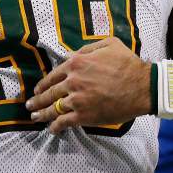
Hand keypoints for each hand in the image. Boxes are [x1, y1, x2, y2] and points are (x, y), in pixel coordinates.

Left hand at [25, 37, 151, 133]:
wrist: (142, 87)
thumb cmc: (128, 64)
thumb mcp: (108, 44)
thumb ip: (88, 48)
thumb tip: (74, 55)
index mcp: (76, 63)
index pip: (53, 75)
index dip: (43, 84)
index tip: (38, 90)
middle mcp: (72, 81)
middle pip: (50, 93)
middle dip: (38, 100)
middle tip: (30, 105)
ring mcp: (77, 100)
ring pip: (54, 108)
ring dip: (42, 114)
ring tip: (35, 117)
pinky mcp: (84, 116)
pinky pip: (64, 122)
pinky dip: (56, 126)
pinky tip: (52, 129)